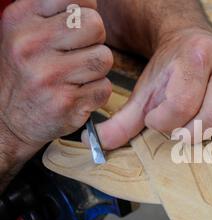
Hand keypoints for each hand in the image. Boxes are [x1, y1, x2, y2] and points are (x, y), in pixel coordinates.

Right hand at [0, 0, 112, 158]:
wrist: (7, 119)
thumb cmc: (25, 71)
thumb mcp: (25, 30)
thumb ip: (55, 12)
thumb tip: (90, 1)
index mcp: (21, 19)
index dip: (85, 11)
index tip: (76, 24)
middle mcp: (32, 45)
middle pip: (95, 25)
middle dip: (94, 40)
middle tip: (78, 52)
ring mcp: (49, 76)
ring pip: (105, 58)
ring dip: (96, 69)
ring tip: (74, 75)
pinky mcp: (66, 103)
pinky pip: (104, 87)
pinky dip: (95, 92)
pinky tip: (75, 94)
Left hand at [93, 28, 211, 148]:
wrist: (196, 45)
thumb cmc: (172, 71)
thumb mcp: (146, 91)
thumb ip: (124, 119)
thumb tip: (98, 144)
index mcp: (194, 54)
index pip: (181, 106)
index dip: (165, 122)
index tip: (158, 117)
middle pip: (211, 118)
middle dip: (190, 131)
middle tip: (180, 125)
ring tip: (200, 118)